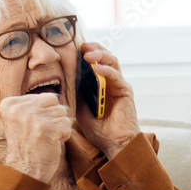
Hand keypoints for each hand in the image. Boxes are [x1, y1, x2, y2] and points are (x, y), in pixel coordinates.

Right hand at [0, 94, 72, 182]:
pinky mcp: (45, 128)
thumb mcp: (22, 120)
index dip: (45, 113)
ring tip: (47, 138)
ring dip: (59, 127)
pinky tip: (53, 143)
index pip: (44, 96)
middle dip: (54, 117)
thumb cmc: (28, 145)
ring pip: (62, 112)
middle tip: (43, 133)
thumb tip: (59, 96)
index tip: (34, 128)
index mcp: (10, 104)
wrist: (25, 170)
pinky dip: (65, 135)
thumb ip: (35, 105)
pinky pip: (67, 124)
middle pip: (55, 102)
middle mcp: (19, 109)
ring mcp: (32, 118)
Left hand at [75, 41, 140, 158]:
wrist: (114, 144)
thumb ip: (77, 94)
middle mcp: (111, 83)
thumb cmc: (100, 130)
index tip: (74, 47)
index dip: (87, 53)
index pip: (95, 63)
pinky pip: (116, 76)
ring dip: (100, 55)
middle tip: (82, 45)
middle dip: (94, 48)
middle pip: (105, 57)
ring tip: (88, 54)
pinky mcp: (125, 91)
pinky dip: (106, 70)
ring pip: (112, 62)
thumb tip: (65, 80)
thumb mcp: (81, 110)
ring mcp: (119, 86)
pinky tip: (97, 68)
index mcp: (101, 85)